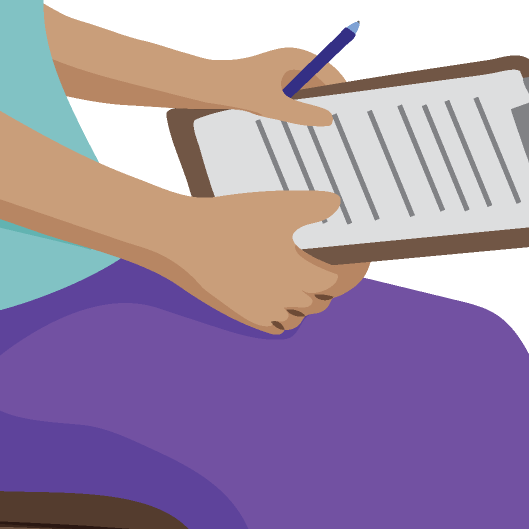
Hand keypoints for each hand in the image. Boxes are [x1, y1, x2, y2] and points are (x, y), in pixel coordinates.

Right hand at [153, 189, 356, 334]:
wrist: (182, 239)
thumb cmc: (229, 220)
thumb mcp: (275, 206)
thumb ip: (312, 205)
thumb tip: (336, 204)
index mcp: (301, 274)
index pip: (336, 283)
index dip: (344, 272)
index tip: (346, 262)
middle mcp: (287, 298)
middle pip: (320, 302)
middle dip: (324, 287)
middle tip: (323, 268)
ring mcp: (265, 311)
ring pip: (299, 315)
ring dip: (304, 303)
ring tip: (301, 282)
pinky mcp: (245, 316)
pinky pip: (276, 325)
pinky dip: (283, 315)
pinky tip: (279, 297)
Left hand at [197, 52, 348, 125]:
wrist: (204, 85)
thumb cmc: (235, 87)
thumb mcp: (272, 105)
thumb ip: (302, 114)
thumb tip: (328, 120)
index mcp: (297, 58)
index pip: (332, 75)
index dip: (343, 94)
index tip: (352, 114)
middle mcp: (292, 63)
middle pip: (322, 85)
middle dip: (329, 104)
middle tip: (339, 128)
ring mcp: (283, 74)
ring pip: (308, 94)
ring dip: (312, 110)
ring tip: (320, 133)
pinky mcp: (273, 85)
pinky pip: (294, 99)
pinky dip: (298, 112)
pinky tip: (298, 130)